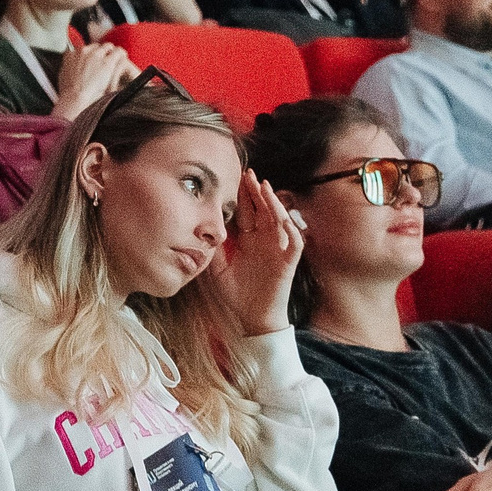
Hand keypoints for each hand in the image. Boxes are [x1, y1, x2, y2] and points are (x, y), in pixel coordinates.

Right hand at [53, 39, 134, 120]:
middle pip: (95, 46)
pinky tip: (123, 57)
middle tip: (105, 61)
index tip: (92, 60)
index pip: (83, 49)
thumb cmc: (68, 93)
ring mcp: (95, 55)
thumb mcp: (62, 77)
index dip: (89, 54)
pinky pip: (118, 52)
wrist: (74, 98)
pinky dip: (121, 54)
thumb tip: (71, 69)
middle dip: (100, 53)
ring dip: (111, 52)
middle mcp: (82, 51)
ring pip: (107, 47)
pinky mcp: (107, 62)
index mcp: (70, 54)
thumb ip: (69, 68)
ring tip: (116, 57)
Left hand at [204, 169, 302, 331]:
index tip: (233, 178)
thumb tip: (197, 231)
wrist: (252, 317)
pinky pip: (294, 242)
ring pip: (279, 219)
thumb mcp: (217, 268)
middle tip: (248, 173)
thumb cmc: (236, 294)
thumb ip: (211, 249)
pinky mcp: (288, 261)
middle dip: (255, 191)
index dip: (241, 196)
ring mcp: (277, 248)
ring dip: (272, 203)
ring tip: (263, 187)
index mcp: (247, 239)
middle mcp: (264, 240)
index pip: (245, 212)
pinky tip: (281, 218)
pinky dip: (290, 229)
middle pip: (262, 210)